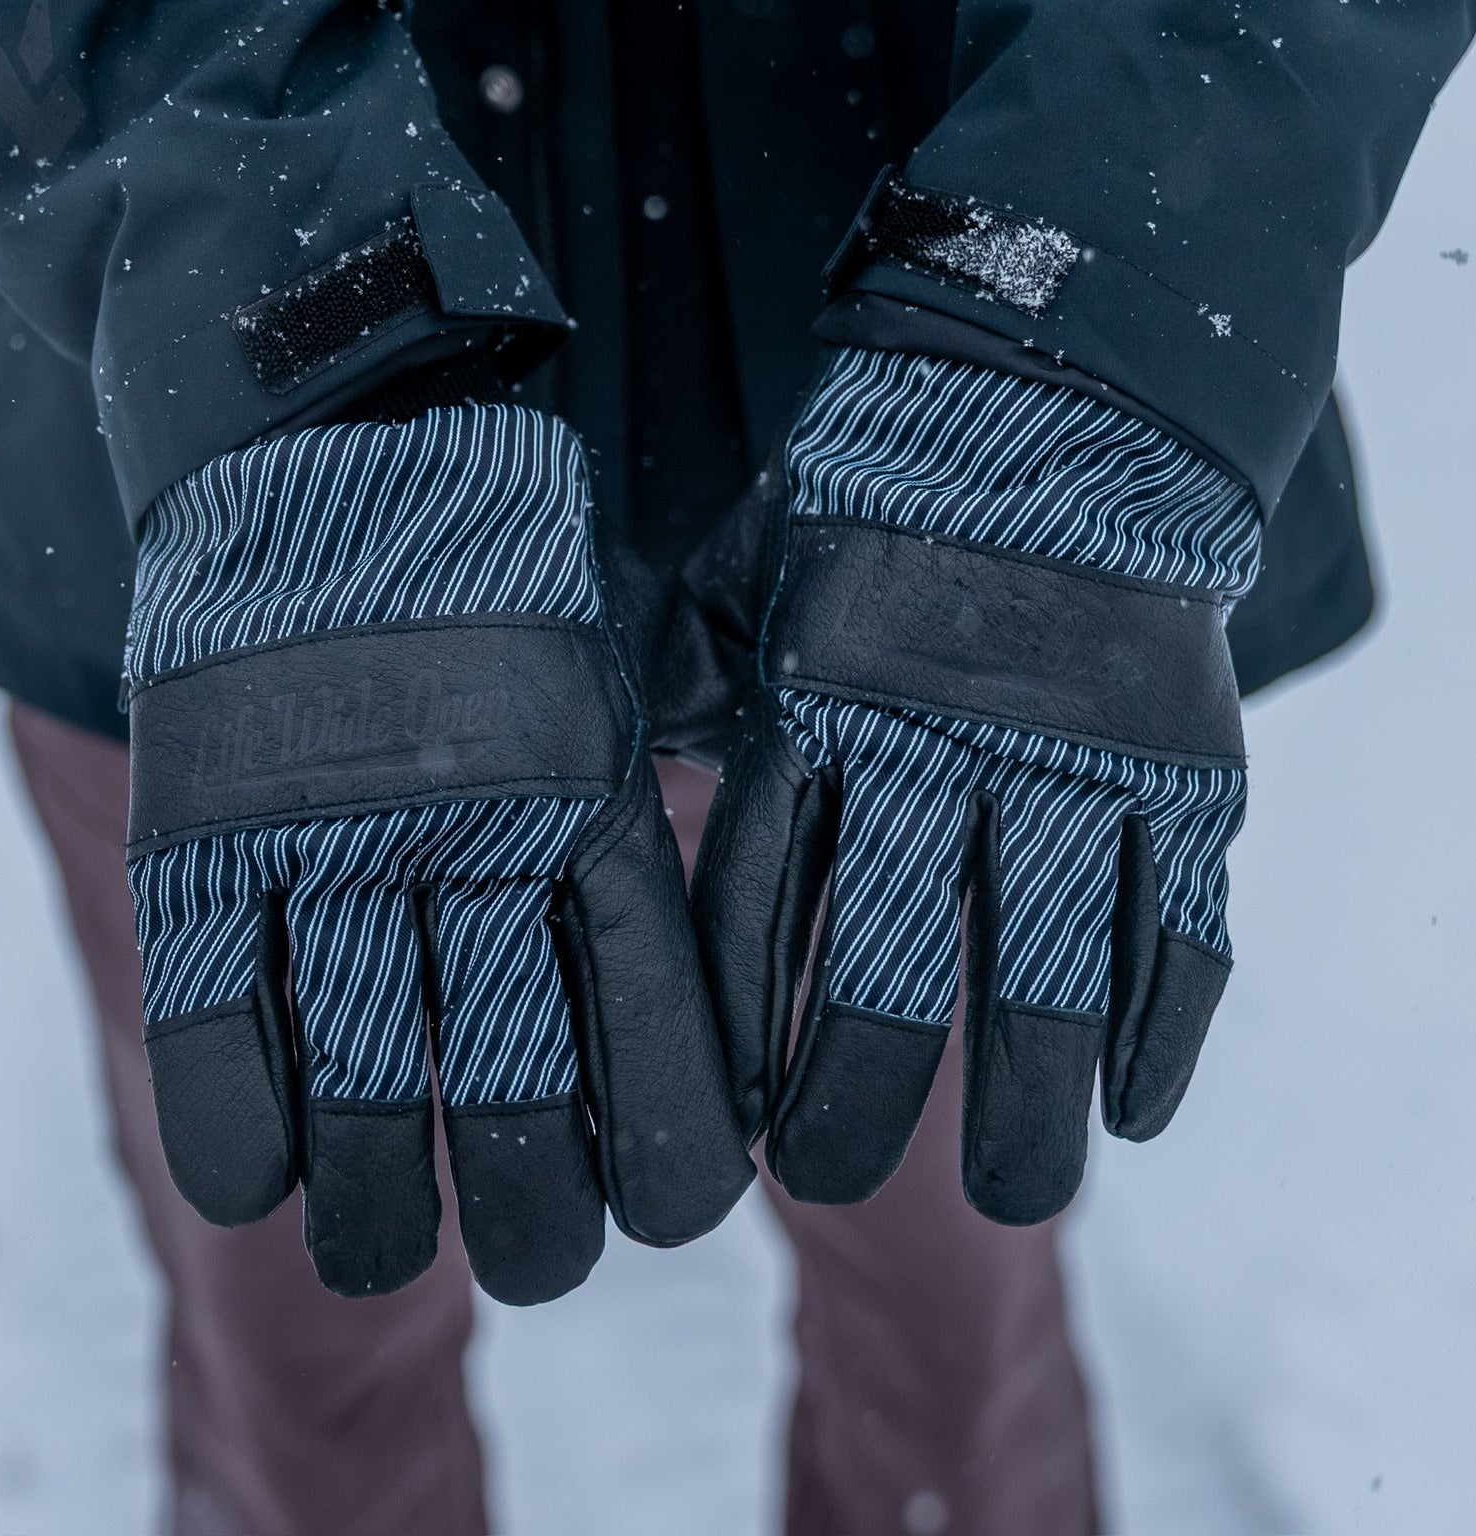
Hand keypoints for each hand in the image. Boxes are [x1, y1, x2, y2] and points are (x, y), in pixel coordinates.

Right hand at [125, 405, 751, 1302]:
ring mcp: (331, 823)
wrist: (358, 421)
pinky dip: (237, 1121)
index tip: (674, 1212)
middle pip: (519, 1087)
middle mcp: (476, 824)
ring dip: (381, 1202)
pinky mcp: (207, 811)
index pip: (659, 1021)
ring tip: (393, 1262)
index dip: (673, 1144)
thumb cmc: (520, 563)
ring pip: (366, 1080)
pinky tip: (262, 1191)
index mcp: (598, 790)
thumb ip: (664, 804)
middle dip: (534, 1212)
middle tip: (537, 1262)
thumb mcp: (635, 665)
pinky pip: (214, 1009)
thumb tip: (723, 968)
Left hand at [694, 348, 1259, 1220]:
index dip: (744, 1030)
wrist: (1044, 393)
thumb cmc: (863, 500)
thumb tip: (595, 791)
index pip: (763, 908)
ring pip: (1049, 976)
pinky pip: (1182, 922)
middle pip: (891, 975)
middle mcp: (939, 741)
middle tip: (833, 1185)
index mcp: (815, 703)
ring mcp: (1073, 754)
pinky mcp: (1184, 756)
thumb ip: (678, 688)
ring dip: (1028, 1105)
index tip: (732, 1119)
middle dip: (860, 1105)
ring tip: (1014, 1194)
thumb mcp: (736, 575)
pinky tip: (1139, 1108)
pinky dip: (1169, 1028)